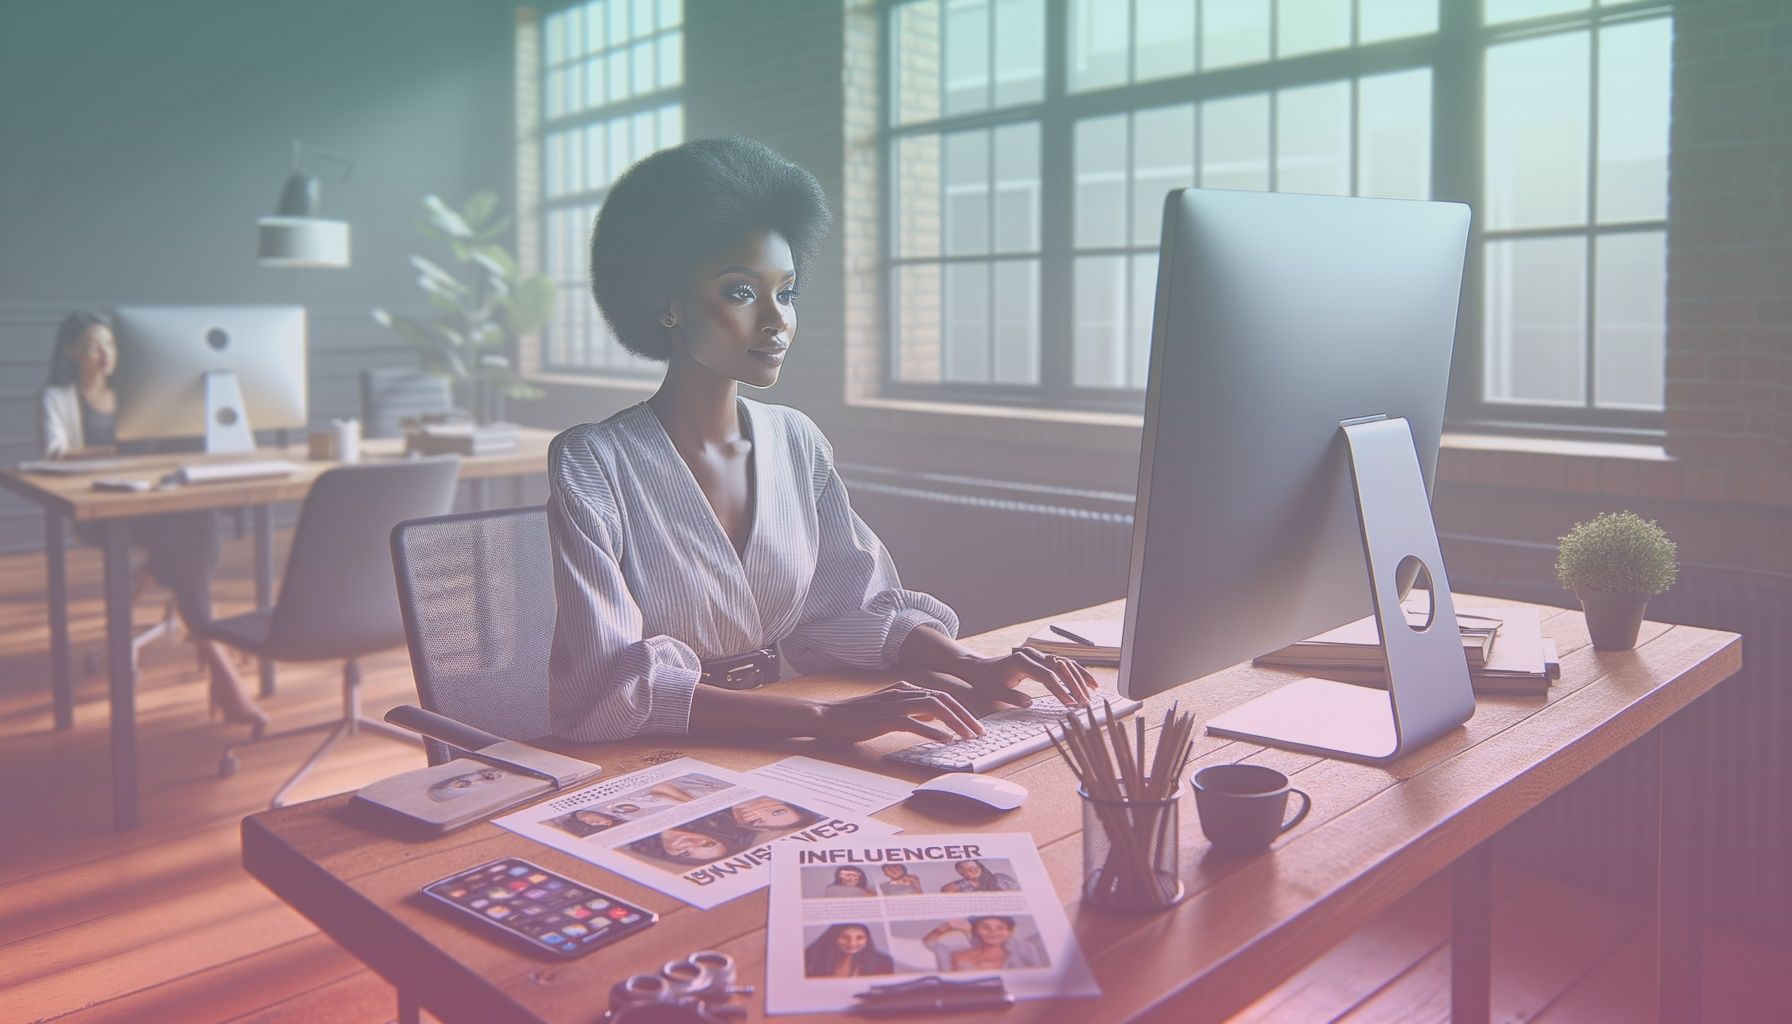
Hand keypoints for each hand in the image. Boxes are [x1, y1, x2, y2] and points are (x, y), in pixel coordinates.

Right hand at [812, 682, 983, 743]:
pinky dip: (932, 732)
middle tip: (980, 733)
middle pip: (944, 699)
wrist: (827, 717)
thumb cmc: (856, 716)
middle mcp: (903, 692)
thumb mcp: (888, 710)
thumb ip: (910, 710)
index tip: (974, 726)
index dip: (961, 710)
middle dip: (965, 716)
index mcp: (905, 689)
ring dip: (955, 723)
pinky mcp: (885, 718)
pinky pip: (914, 723)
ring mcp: (894, 704)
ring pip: (934, 708)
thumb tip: (930, 716)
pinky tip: (945, 742)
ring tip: (968, 738)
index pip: (942, 696)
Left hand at [951, 647, 1097, 708]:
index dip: (1060, 690)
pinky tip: (1089, 683)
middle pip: (1061, 668)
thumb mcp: (995, 692)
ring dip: (1080, 677)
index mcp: (1022, 661)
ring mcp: (1039, 656)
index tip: (1070, 703)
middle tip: (1085, 701)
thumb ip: (1012, 697)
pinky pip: (1064, 664)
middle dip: (1075, 685)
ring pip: (1066, 664)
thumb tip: (1029, 703)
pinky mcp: (1042, 660)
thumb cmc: (987, 680)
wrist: (981, 668)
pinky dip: (1077, 673)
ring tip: (1093, 692)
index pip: (1047, 676)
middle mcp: (1033, 655)